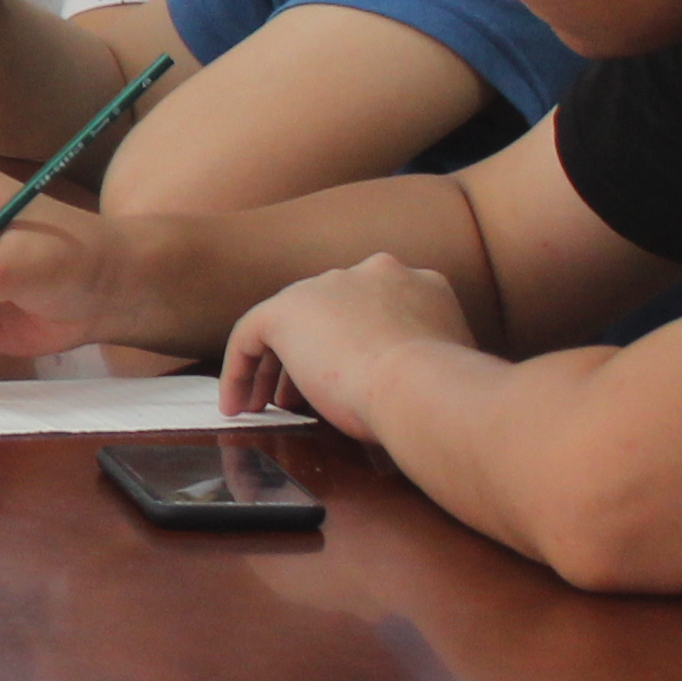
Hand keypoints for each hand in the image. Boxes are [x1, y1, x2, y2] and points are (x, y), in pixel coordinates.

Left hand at [219, 251, 468, 420]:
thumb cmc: (441, 395)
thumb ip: (423, 359)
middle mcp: (370, 274)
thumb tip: (412, 386)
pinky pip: (250, 337)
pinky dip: (240, 370)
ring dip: (274, 368)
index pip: (371, 311)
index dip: (353, 348)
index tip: (346, 382)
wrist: (419, 386)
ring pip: (289, 325)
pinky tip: (236, 405)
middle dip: (311, 357)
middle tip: (296, 399)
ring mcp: (327, 287)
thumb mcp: (444, 366)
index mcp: (417, 284)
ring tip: (265, 406)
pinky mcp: (285, 310)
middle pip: (327, 315)